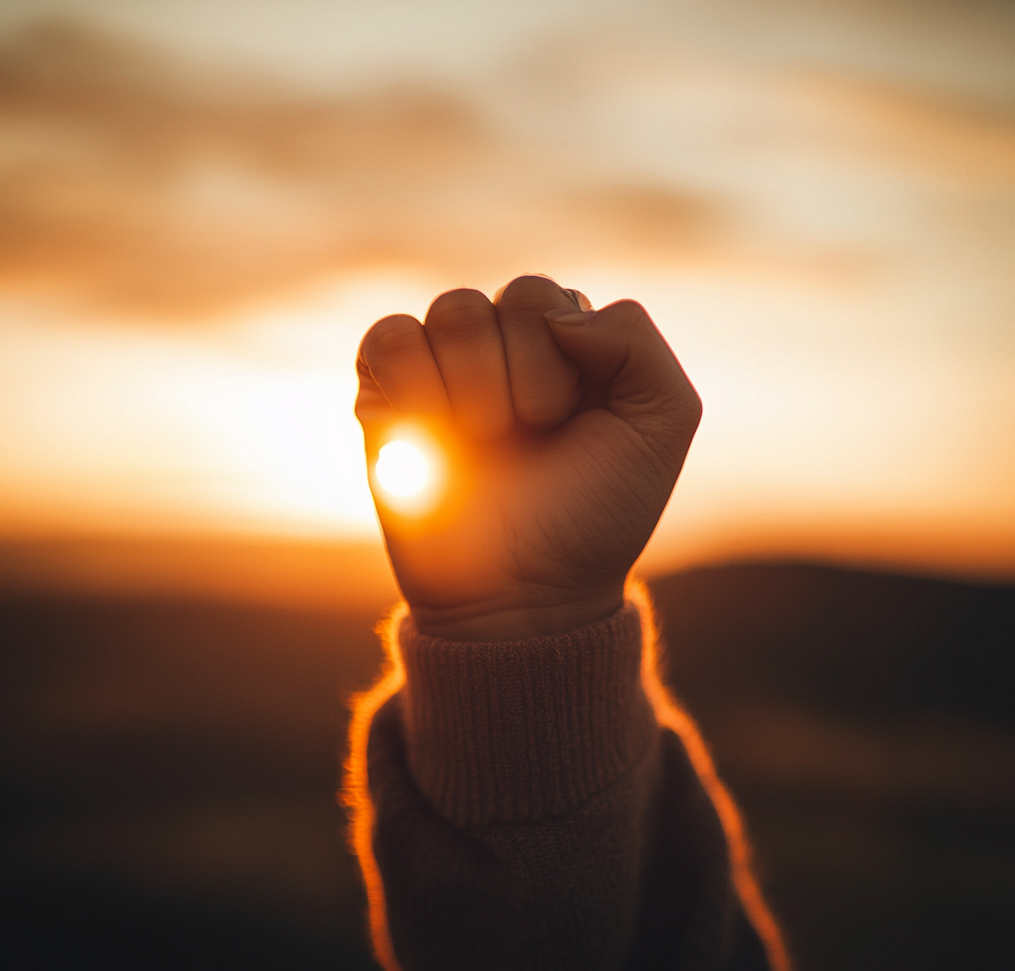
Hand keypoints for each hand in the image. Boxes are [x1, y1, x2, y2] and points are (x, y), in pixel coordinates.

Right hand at [355, 276, 700, 639]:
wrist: (526, 595)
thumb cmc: (595, 514)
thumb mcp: (660, 424)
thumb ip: (637, 341)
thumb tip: (552, 314)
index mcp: (562, 343)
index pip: (542, 298)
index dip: (554, 365)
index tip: (564, 425)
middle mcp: (500, 346)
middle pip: (497, 301)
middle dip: (522, 381)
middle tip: (525, 440)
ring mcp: (441, 369)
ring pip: (449, 313)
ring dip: (474, 392)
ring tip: (482, 446)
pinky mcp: (386, 398)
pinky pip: (388, 340)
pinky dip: (413, 390)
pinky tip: (434, 441)